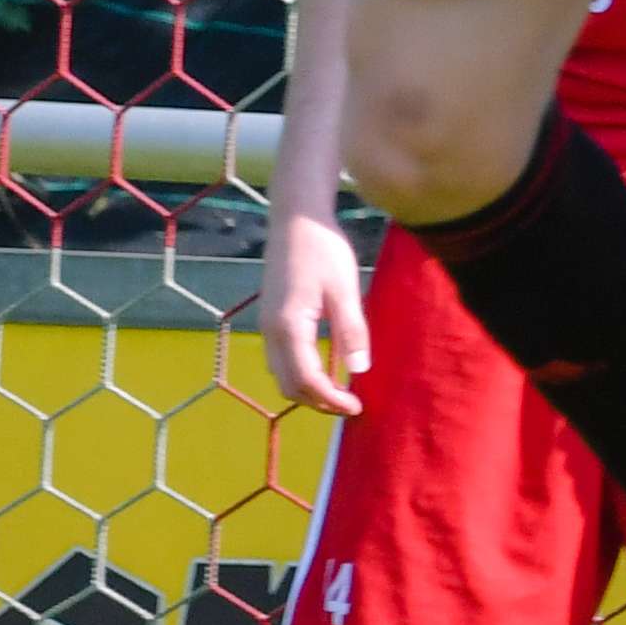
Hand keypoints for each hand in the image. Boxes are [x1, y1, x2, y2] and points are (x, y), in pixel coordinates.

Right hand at [257, 211, 372, 416]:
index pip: (307, 380)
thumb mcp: (344, 289)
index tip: (357, 407)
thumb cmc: (323, 248)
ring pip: (281, 375)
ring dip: (308, 391)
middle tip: (350, 405)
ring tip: (339, 392)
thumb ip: (351, 331)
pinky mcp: (271, 317)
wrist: (296, 217)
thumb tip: (358, 371)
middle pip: (289, 385)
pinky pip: (281, 360)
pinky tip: (324, 368)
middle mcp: (271, 331)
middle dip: (318, 402)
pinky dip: (300, 374)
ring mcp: (267, 325)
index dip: (331, 400)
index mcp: (289, 326)